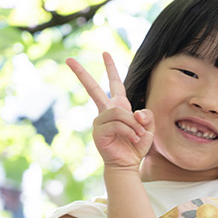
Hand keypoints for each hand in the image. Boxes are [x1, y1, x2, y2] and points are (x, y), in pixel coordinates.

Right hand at [66, 52, 154, 170]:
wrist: (128, 164)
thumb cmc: (136, 146)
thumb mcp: (149, 128)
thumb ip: (148, 116)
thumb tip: (136, 112)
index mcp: (117, 107)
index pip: (114, 83)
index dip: (111, 68)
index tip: (105, 53)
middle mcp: (105, 111)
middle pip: (93, 89)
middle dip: (82, 74)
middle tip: (69, 59)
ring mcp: (99, 121)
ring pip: (118, 112)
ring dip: (133, 124)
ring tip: (138, 135)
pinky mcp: (98, 132)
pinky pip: (117, 124)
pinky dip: (129, 131)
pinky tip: (133, 139)